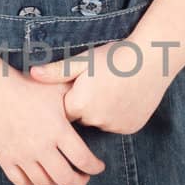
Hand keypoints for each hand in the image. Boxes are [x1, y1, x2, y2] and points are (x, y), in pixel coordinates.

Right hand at [0, 64, 107, 184]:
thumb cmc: (26, 85)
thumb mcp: (56, 88)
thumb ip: (76, 97)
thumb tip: (95, 102)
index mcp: (58, 130)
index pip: (84, 160)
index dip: (95, 168)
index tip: (98, 167)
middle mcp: (41, 147)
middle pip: (66, 179)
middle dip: (79, 182)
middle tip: (83, 178)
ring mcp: (22, 155)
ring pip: (44, 183)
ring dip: (56, 183)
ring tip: (61, 175)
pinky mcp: (5, 158)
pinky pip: (21, 182)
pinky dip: (32, 183)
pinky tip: (38, 175)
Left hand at [27, 41, 170, 134]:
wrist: (153, 58)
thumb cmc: (115, 55)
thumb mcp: (83, 60)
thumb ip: (57, 72)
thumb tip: (31, 74)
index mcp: (79, 104)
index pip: (64, 110)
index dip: (70, 96)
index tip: (78, 84)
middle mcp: (96, 120)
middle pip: (82, 118)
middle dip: (85, 105)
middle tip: (99, 83)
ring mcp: (115, 126)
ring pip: (100, 123)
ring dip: (102, 112)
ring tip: (113, 89)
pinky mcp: (131, 128)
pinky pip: (118, 125)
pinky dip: (119, 116)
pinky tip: (126, 97)